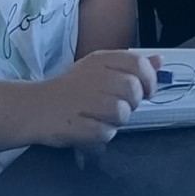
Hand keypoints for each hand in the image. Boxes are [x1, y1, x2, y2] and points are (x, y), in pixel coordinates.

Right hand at [21, 50, 158, 145]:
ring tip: (98, 116)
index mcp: (101, 60)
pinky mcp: (77, 124)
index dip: (149, 80)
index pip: (139, 64)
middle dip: (131, 103)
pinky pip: (106, 133)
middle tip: (114, 106)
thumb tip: (160, 61)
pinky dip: (101, 135)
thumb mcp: (101, 69)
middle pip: (134, 91)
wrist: (34, 107)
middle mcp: (94, 76)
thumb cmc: (73, 90)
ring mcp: (84, 100)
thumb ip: (133, 65)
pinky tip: (89, 127)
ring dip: (115, 120)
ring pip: (123, 114)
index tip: (146, 91)